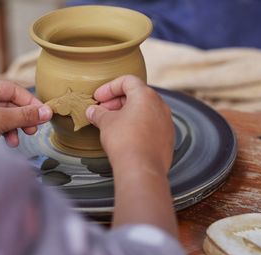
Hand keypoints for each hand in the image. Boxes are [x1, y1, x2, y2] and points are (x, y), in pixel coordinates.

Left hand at [0, 80, 51, 146]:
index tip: (44, 114)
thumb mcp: (1, 120)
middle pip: (10, 104)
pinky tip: (9, 142)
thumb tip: (47, 112)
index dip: (30, 102)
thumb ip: (25, 115)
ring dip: (15, 127)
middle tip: (34, 129)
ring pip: (5, 116)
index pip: (13, 90)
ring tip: (21, 138)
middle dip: (23, 117)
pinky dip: (6, 133)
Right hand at [86, 75, 176, 234]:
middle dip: (117, 101)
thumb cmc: (124, 141)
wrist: (141, 169)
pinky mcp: (167, 138)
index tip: (98, 98)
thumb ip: (98, 113)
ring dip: (127, 113)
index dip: (109, 87)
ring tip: (112, 124)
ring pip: (145, 110)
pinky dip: (138, 126)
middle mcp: (160, 105)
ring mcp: (166, 122)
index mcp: (146, 95)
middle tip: (102, 111)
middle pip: (137, 95)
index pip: (127, 81)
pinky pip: (151, 125)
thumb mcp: (106, 122)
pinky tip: (125, 136)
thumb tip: (93, 111)